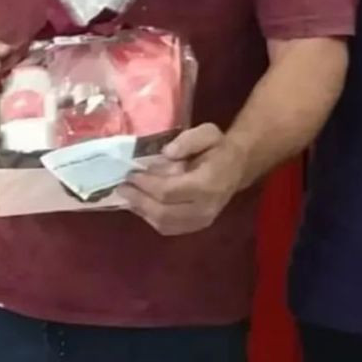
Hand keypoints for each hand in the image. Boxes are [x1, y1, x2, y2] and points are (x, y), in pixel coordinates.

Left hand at [115, 123, 245, 235]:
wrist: (238, 167)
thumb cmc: (219, 148)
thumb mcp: (208, 132)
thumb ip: (188, 140)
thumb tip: (166, 152)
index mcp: (208, 183)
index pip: (169, 191)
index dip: (147, 185)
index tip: (131, 174)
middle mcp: (205, 207)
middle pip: (163, 212)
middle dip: (139, 200)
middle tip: (122, 187)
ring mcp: (202, 220)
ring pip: (164, 224)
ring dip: (142, 211)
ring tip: (128, 196)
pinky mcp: (196, 226)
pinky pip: (169, 228)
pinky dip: (151, 218)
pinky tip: (140, 205)